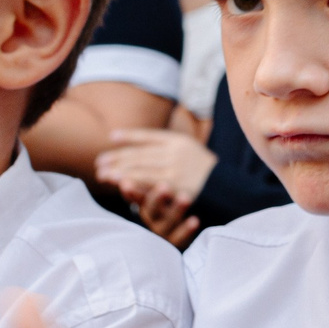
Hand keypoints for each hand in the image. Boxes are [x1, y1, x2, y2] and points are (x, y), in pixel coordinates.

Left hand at [96, 129, 216, 230]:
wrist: (228, 191)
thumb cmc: (207, 174)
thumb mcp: (191, 152)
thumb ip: (170, 148)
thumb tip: (142, 146)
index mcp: (180, 141)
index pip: (149, 136)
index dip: (129, 136)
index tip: (112, 138)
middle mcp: (176, 151)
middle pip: (140, 153)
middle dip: (118, 157)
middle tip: (99, 162)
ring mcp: (176, 168)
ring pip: (141, 168)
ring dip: (119, 171)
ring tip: (103, 175)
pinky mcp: (175, 185)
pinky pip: (149, 183)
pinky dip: (132, 183)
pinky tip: (120, 184)